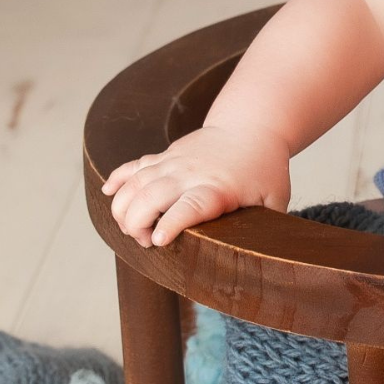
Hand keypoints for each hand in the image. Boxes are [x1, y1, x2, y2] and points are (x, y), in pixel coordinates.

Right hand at [99, 124, 292, 246]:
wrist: (253, 127)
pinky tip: (109, 194)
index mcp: (217, 188)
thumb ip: (265, 228)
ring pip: (135, 182)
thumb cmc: (265, 170)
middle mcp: (190, 174)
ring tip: (132, 229)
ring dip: (124, 208)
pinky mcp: (165, 155)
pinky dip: (117, 179)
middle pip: (151, 195)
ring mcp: (173, 162)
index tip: (157, 241)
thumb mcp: (274, 200)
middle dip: (137, 223)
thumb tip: (263, 257)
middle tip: (146, 242)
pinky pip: (134, 166)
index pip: (189, 206)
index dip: (170, 224)